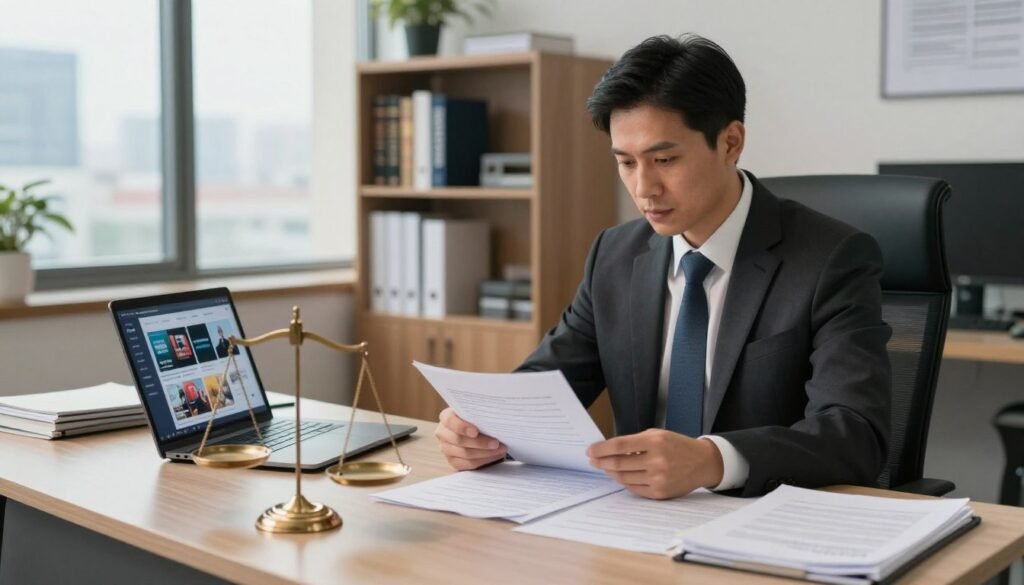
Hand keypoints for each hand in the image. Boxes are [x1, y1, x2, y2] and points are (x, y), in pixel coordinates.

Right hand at [435, 407, 506, 470]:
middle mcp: (443, 433)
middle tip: (497, 443)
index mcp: (446, 417)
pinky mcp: (453, 462)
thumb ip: (480, 414)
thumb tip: (494, 418)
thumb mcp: (476, 413)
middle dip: (480, 443)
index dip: (462, 427)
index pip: (450, 421)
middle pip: (459, 440)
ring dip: (486, 453)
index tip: (476, 432)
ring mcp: (446, 449)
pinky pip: (468, 464)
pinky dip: (484, 460)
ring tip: (500, 449)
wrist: (478, 432)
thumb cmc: (477, 419)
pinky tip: (495, 455)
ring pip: (465, 453)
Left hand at [586, 429, 723, 498]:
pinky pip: (633, 488)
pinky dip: (623, 482)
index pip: (619, 446)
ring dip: (610, 472)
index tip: (590, 450)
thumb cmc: (677, 446)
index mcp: (655, 442)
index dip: (601, 449)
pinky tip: (618, 476)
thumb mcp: (658, 435)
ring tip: (605, 467)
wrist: (702, 463)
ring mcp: (658, 479)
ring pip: (624, 477)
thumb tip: (608, 450)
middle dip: (601, 462)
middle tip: (592, 460)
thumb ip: (635, 442)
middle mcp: (657, 461)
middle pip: (618, 463)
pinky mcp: (660, 493)